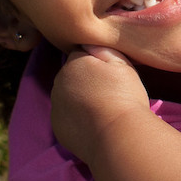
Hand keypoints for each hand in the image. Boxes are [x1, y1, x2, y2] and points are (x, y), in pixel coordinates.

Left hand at [50, 45, 150, 161]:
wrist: (119, 136)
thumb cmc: (124, 96)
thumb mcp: (122, 64)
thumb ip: (103, 49)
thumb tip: (88, 43)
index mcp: (73, 64)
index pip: (81, 55)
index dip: (98, 63)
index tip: (111, 75)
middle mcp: (59, 83)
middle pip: (72, 76)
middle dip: (86, 81)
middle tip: (109, 93)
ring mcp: (56, 107)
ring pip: (68, 97)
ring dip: (80, 100)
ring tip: (103, 110)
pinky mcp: (58, 128)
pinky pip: (67, 118)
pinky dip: (78, 119)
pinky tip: (95, 124)